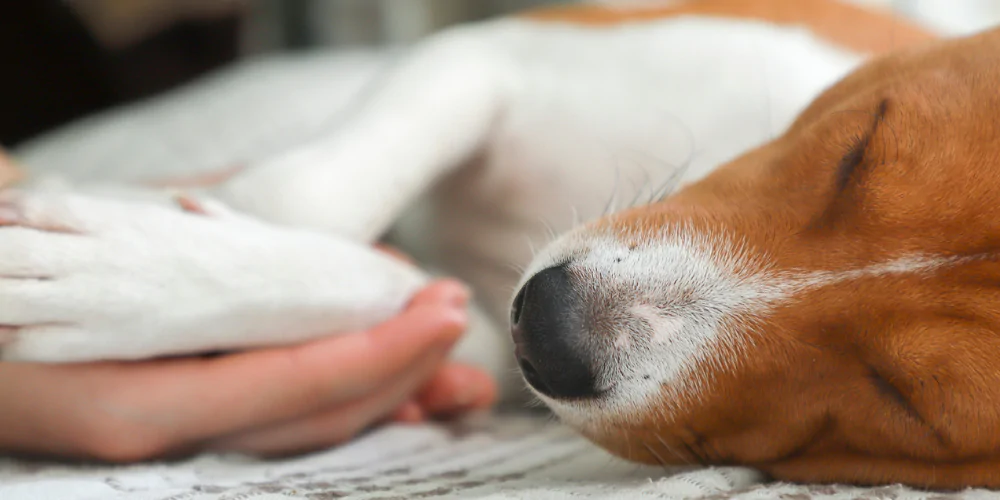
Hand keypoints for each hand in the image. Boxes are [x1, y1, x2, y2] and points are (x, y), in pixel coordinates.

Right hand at [0, 280, 495, 460]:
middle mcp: (163, 435)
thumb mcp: (100, 246)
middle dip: (403, 372)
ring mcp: (172, 433)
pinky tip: (385, 372)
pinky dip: (332, 385)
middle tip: (454, 314)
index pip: (299, 384)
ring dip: (386, 389)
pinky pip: (270, 411)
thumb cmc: (13, 270)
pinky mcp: (177, 414)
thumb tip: (319, 250)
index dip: (385, 351)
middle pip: (317, 416)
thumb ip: (214, 254)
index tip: (443, 307)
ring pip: (302, 424)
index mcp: (139, 402)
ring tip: (448, 360)